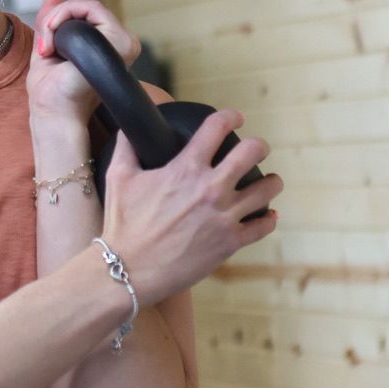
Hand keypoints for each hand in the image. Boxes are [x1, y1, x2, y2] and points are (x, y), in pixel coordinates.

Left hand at [27, 0, 138, 123]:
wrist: (53, 110)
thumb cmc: (52, 90)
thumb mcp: (49, 44)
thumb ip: (52, 20)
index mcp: (107, 46)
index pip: (87, 11)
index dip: (60, 17)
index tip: (44, 44)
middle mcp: (119, 44)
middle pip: (87, 4)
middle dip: (57, 17)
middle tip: (44, 44)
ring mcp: (124, 43)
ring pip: (87, 3)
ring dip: (58, 17)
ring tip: (48, 44)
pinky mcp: (121, 41)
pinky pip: (91, 7)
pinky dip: (66, 14)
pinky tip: (56, 35)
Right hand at [102, 107, 281, 305]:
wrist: (128, 270)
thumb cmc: (123, 225)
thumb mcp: (118, 177)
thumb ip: (126, 147)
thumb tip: (127, 126)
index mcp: (186, 168)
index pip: (218, 127)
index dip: (230, 117)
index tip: (236, 119)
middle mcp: (211, 188)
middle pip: (252, 152)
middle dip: (258, 146)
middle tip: (256, 150)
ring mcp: (224, 216)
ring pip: (266, 189)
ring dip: (270, 182)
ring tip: (269, 182)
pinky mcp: (230, 242)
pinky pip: (263, 225)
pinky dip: (268, 219)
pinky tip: (268, 215)